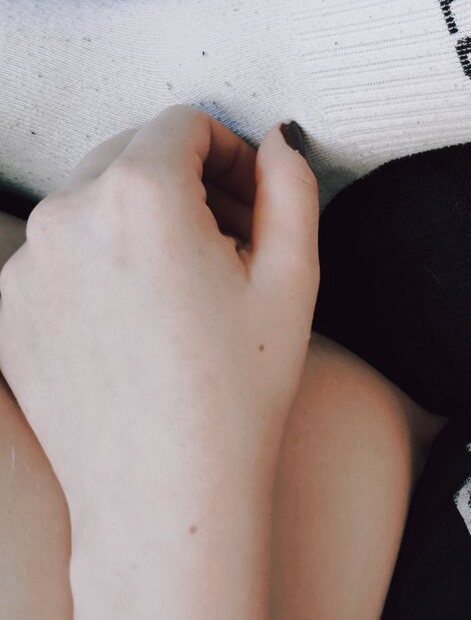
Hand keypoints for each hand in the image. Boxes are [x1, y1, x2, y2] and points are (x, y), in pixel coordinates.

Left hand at [0, 106, 318, 548]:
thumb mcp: (293, 278)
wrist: (164, 496)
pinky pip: (61, 250)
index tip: (251, 198)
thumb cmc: (234, 395)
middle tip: (230, 242)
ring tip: (186, 286)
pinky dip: (101, 260)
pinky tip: (141, 319)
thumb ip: (291, 186)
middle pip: (134, 153)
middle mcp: (67, 213)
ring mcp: (27, 262)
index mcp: (141, 194)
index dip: (232, 152)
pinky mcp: (9, 306)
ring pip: (93, 199)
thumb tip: (277, 143)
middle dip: (187, 180)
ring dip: (142, 219)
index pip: (184, 123)